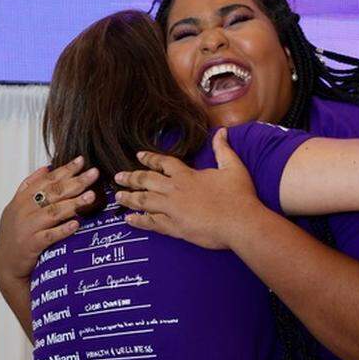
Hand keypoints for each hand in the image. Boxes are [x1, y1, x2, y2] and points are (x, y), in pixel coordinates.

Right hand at [0, 157, 97, 284]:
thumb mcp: (17, 208)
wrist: (6, 265)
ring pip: (52, 212)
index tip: (82, 160)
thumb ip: (29, 187)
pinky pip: (49, 236)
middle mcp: (23, 211)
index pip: (46, 180)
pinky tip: (76, 224)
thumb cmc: (16, 235)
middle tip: (94, 173)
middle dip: (75, 182)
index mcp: (22, 200)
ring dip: (73, 203)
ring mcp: (26, 228)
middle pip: (52, 193)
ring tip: (91, 196)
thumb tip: (46, 167)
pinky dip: (62, 230)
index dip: (64, 170)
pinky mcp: (30, 246)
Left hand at [114, 130, 261, 249]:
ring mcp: (172, 209)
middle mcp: (175, 190)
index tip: (138, 156)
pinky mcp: (174, 227)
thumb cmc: (239, 196)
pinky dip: (139, 221)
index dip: (149, 158)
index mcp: (187, 175)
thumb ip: (223, 149)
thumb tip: (221, 131)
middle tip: (118, 177)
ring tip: (118, 197)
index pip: (163, 163)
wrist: (240, 223)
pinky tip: (129, 219)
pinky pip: (151, 223)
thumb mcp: (233, 167)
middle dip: (131, 178)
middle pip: (146, 181)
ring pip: (143, 201)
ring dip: (129, 198)